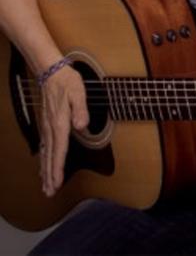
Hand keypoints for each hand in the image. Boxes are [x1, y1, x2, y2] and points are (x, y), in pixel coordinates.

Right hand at [39, 64, 88, 196]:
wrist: (51, 73)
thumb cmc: (67, 82)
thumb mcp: (78, 92)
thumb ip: (81, 109)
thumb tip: (82, 125)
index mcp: (60, 122)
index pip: (59, 150)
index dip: (57, 168)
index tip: (56, 183)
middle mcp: (51, 128)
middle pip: (50, 156)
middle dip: (49, 175)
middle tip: (49, 192)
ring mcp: (47, 127)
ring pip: (45, 154)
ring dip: (45, 170)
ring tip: (45, 186)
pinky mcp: (46, 124)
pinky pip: (44, 146)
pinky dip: (44, 159)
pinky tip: (43, 166)